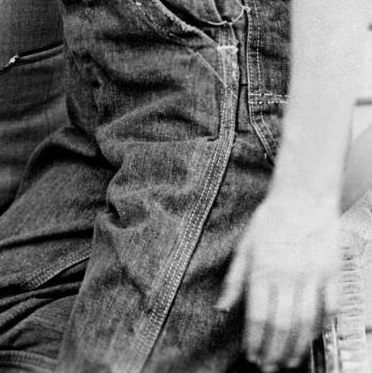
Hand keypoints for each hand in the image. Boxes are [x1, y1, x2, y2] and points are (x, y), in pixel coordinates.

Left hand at [217, 189, 339, 369]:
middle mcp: (287, 275)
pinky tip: (312, 337)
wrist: (303, 196)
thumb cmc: (270, 219)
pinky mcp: (331, 274)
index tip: (251, 355)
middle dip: (274, 350)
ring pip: (306, 322)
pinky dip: (322, 327)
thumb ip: (234, 280)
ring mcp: (312, 276)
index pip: (257, 314)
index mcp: (262, 268)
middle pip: (282, 325)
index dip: (254, 340)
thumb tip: (221, 308)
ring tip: (289, 361)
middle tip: (269, 366)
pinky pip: (329, 309)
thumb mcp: (244, 245)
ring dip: (297, 347)